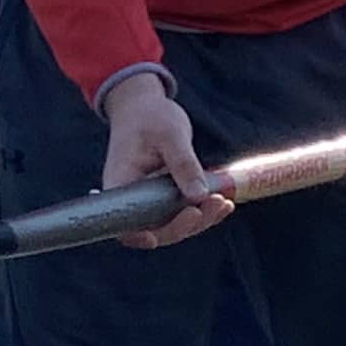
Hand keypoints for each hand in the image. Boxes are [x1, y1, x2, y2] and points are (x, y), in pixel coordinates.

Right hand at [100, 76, 228, 246]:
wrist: (144, 107)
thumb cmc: (150, 116)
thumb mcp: (170, 134)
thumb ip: (183, 164)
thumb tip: (199, 197)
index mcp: (120, 183)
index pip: (122, 223)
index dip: (137, 236)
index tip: (155, 238)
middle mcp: (132, 197)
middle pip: (154, 229)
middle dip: (184, 225)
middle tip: (213, 204)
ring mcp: (148, 199)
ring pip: (172, 224)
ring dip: (200, 219)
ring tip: (223, 202)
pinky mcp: (164, 196)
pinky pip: (182, 212)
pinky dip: (204, 211)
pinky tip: (224, 203)